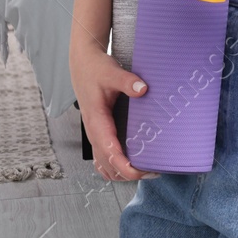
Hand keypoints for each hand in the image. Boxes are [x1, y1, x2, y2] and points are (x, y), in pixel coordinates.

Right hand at [69, 40, 156, 181]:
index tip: (140, 171)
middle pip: (108, 165)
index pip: (109, 152)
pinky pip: (103, 158)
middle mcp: (94, 132)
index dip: (124, 166)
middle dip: (128, 173)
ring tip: (145, 171)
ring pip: (104, 165)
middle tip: (153, 172)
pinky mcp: (98, 132)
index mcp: (96, 121)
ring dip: (121, 173)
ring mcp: (95, 134)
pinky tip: (130, 165)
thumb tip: (143, 89)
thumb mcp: (112, 72)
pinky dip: (114, 167)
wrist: (83, 64)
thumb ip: (127, 81)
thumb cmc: (95, 69)